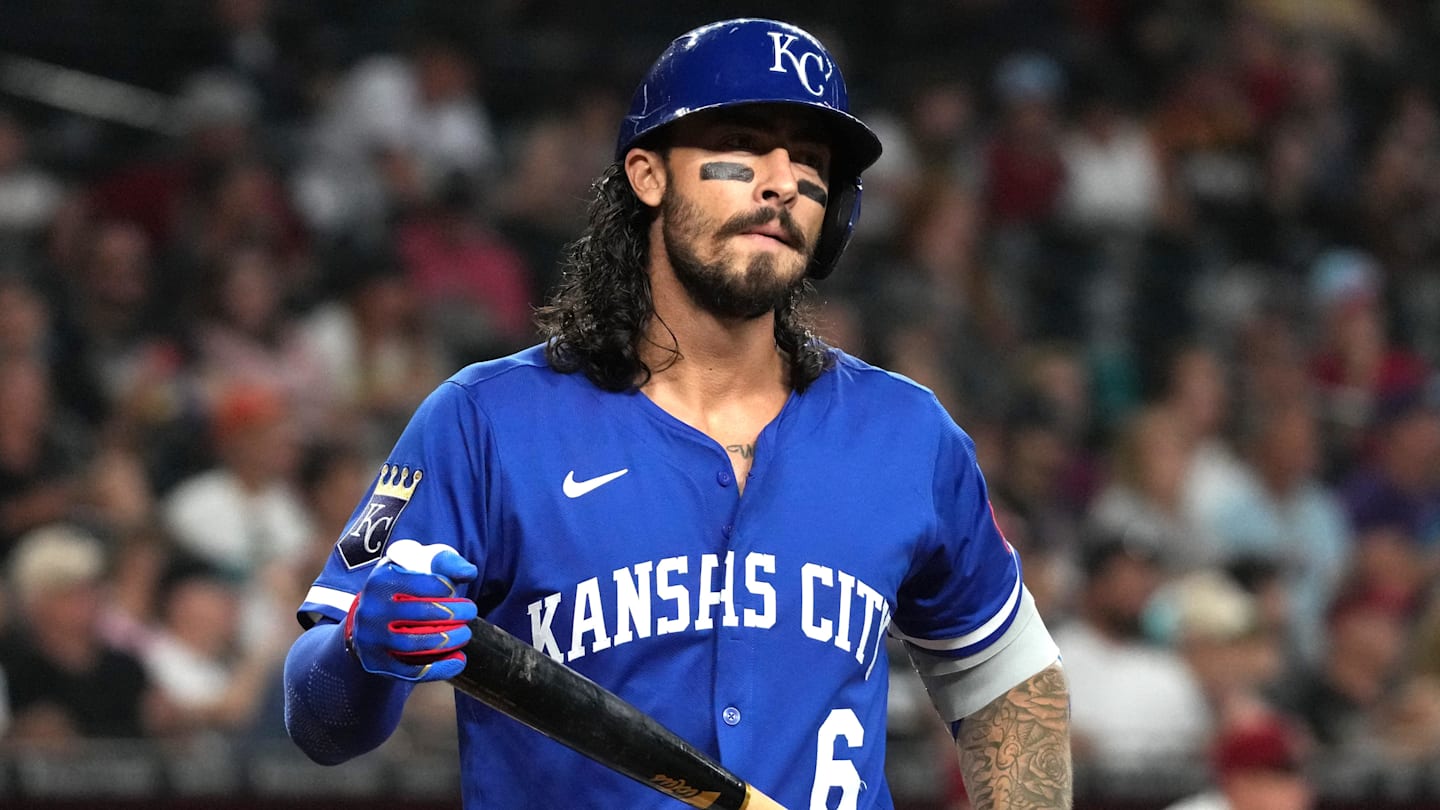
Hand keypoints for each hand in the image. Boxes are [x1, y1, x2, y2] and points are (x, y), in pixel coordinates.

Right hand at [344, 541, 477, 681]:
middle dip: (455, 613)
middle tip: (470, 611)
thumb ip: (446, 563)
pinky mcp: (376, 662)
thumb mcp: (419, 565)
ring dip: (449, 640)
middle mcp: (372, 609)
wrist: (372, 617)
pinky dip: (439, 668)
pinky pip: (410, 671)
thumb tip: (469, 573)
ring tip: (465, 634)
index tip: (454, 590)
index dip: (446, 587)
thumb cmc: (405, 586)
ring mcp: (371, 638)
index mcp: (382, 580)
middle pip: (422, 613)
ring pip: (415, 644)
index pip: (423, 584)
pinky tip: (459, 661)